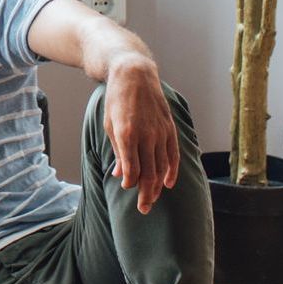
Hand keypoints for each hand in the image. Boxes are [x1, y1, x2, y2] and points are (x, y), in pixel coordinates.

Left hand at [101, 51, 178, 212]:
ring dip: (158, 187)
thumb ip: (117, 151)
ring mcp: (160, 132)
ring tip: (152, 200)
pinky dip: (172, 171)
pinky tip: (168, 183)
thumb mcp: (109, 124)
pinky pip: (173, 155)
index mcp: (127, 134)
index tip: (126, 188)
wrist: (134, 74)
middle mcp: (146, 135)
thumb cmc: (117, 100)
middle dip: (146, 194)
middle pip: (149, 173)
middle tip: (143, 209)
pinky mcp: (169, 128)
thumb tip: (119, 175)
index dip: (129, 182)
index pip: (131, 169)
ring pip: (161, 167)